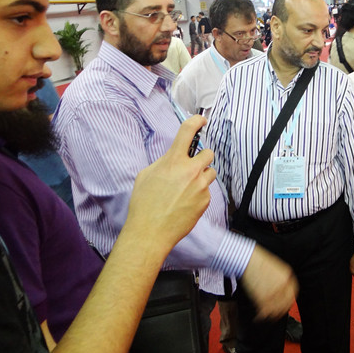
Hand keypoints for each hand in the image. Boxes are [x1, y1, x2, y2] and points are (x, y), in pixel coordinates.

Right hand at [125, 115, 215, 247]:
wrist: (150, 232)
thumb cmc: (144, 204)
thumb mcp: (146, 175)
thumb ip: (164, 162)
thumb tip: (174, 159)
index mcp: (173, 160)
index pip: (188, 131)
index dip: (196, 121)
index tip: (201, 120)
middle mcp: (190, 171)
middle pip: (208, 153)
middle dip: (201, 157)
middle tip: (191, 166)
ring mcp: (200, 186)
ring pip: (210, 172)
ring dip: (201, 177)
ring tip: (186, 188)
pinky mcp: (205, 201)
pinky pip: (207, 191)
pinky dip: (199, 194)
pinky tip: (185, 203)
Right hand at [240, 246, 297, 319]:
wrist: (247, 258)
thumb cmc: (256, 261)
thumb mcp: (274, 267)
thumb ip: (279, 279)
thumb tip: (279, 290)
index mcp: (287, 275)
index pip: (292, 293)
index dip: (288, 302)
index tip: (283, 306)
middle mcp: (283, 284)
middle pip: (286, 303)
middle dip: (279, 311)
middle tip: (273, 315)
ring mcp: (275, 291)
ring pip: (276, 309)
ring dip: (270, 316)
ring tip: (263, 317)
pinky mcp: (264, 296)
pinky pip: (265, 311)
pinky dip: (261, 316)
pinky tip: (258, 318)